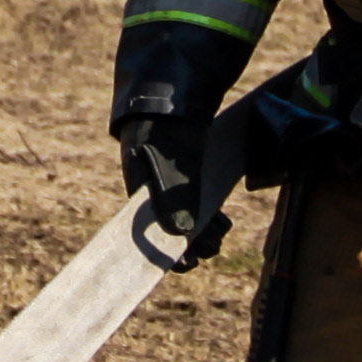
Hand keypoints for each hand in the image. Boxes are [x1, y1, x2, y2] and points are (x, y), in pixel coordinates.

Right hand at [111, 20, 240, 263]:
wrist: (169, 96)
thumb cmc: (164, 129)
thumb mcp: (171, 162)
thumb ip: (177, 197)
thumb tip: (184, 236)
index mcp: (139, 195)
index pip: (148, 236)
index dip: (167, 254)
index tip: (187, 265)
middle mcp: (151, 195)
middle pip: (170, 231)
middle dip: (192, 244)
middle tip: (213, 248)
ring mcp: (167, 187)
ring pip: (185, 221)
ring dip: (203, 232)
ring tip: (222, 234)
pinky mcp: (183, 179)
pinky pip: (193, 206)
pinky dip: (208, 217)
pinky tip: (223, 220)